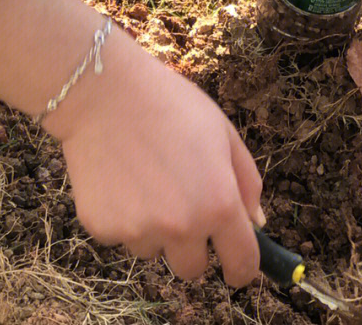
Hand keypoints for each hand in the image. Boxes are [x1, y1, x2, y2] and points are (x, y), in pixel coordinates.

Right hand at [59, 24, 263, 284]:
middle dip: (192, 247)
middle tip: (181, 207)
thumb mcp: (223, 132)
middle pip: (194, 270)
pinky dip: (123, 217)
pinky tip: (120, 177)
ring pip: (155, 250)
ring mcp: (140, 231)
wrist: (106, 92)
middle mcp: (182, 226)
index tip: (235, 265)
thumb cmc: (171, 104)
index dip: (241, 268)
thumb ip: (247, 181)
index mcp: (219, 204)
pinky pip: (122, 237)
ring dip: (155, 228)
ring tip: (145, 178)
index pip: (242, 264)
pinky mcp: (104, 230)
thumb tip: (256, 223)